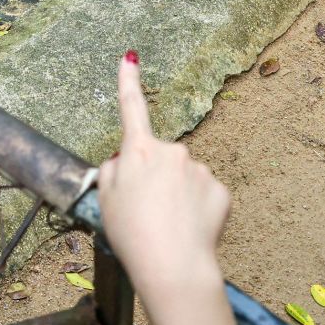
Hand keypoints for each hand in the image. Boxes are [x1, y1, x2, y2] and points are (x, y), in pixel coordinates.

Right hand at [96, 53, 230, 295]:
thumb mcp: (104, 200)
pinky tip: (188, 228)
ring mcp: (199, 170)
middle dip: (153, 177)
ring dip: (176, 195)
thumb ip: (113, 171)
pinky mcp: (220, 190)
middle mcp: (171, 152)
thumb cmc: (132, 236)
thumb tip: (126, 162)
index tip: (130, 57)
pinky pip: (204, 194)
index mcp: (138, 152)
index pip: (131, 107)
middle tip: (145, 212)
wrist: (174, 267)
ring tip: (167, 225)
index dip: (128, 80)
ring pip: (183, 178)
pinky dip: (197, 208)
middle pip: (159, 158)